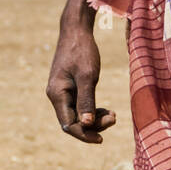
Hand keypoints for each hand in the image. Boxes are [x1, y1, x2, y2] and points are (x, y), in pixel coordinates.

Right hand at [46, 20, 116, 143]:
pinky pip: (79, 106)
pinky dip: (92, 110)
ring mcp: (62, 92)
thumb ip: (87, 100)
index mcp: (57, 94)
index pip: (68, 125)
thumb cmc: (82, 50)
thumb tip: (87, 125)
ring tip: (113, 115)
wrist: (76, 30)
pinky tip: (106, 110)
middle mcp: (56, 95)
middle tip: (114, 118)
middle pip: (73, 122)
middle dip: (93, 125)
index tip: (101, 139)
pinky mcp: (70, 87)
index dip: (84, 134)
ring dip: (95, 119)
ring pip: (77, 115)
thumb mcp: (88, 75)